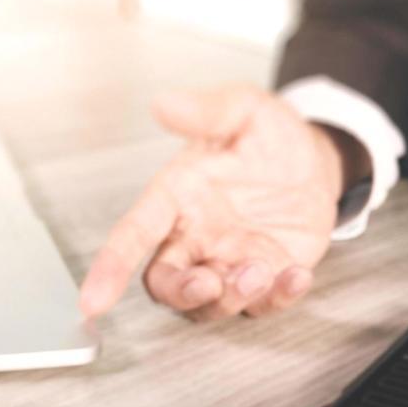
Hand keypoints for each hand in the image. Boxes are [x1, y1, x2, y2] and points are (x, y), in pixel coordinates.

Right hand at [78, 84, 362, 320]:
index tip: (92, 302)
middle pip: (166, 284)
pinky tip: (296, 276)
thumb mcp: (243, 110)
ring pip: (211, 303)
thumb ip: (206, 111)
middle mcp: (197, 237)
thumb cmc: (267, 136)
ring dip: (231, 298)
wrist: (314, 156)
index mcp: (177, 197)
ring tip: (259, 271)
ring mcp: (231, 262)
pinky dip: (279, 297)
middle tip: (206, 284)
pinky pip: (265, 303)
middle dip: (180, 293)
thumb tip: (164, 103)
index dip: (110, 268)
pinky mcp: (268, 276)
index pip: (133, 236)